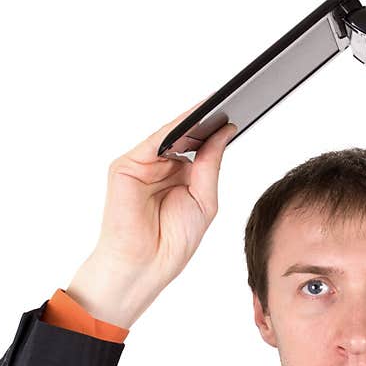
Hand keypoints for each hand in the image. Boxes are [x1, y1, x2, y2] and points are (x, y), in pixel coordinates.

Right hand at [98, 102, 237, 284]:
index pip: (199, 147)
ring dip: (192, 120)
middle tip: (234, 101)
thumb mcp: (204, 200)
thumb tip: (223, 133)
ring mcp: (141, 165)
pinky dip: (173, 128)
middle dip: (207, 121)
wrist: (147, 264)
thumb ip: (211, 165)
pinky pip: (153, 140)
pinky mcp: (126, 166)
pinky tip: (194, 120)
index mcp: (180, 177)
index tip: (239, 114)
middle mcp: (160, 168)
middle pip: (185, 137)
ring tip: (219, 105)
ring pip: (170, 134)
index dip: (216, 131)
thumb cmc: (173, 241)